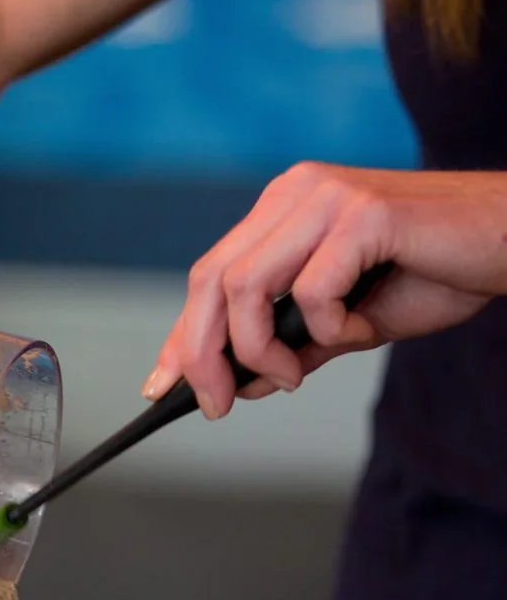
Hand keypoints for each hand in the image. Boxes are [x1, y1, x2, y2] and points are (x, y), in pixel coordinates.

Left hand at [143, 162, 506, 418]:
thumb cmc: (437, 272)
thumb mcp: (350, 321)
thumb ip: (294, 344)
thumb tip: (239, 384)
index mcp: (284, 209)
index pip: (209, 276)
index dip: (182, 336)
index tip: (162, 386)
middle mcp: (296, 194)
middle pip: (211, 282)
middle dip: (203, 355)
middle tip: (216, 405)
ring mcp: (326, 198)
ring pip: (244, 288)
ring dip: (257, 350)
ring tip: (291, 377)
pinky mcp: (361, 213)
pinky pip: (310, 291)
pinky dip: (325, 329)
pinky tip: (357, 331)